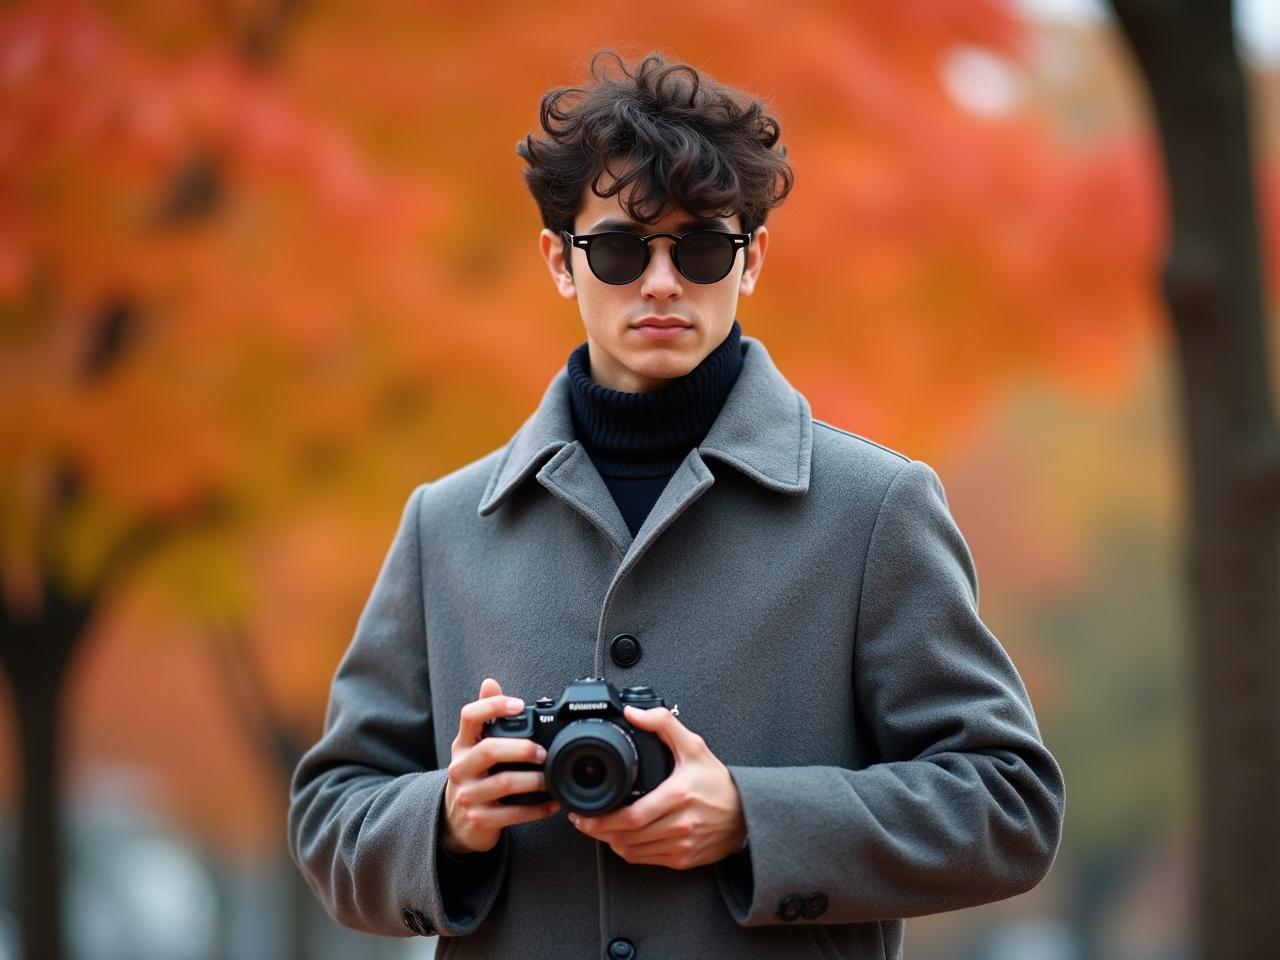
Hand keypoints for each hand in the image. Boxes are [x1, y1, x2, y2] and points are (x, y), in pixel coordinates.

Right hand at [441, 678, 559, 854]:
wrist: (456, 821)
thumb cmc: (474, 774)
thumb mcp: (474, 745)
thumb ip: (485, 715)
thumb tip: (489, 682)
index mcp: (462, 744)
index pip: (469, 716)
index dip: (493, 706)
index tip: (519, 705)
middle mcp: (461, 768)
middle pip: (489, 750)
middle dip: (522, 748)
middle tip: (543, 752)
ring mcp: (468, 795)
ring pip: (504, 783)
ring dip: (534, 780)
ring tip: (551, 777)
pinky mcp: (479, 819)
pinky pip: (512, 814)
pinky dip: (536, 809)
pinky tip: (551, 803)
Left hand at [567, 705, 745, 869]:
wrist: (747, 814)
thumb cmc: (719, 783)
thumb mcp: (694, 747)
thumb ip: (663, 724)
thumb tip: (634, 714)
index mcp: (678, 796)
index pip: (632, 817)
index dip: (602, 820)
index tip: (585, 815)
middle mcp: (679, 824)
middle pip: (627, 837)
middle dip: (599, 831)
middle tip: (584, 822)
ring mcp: (681, 845)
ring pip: (633, 852)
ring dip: (612, 842)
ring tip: (600, 829)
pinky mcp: (683, 859)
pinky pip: (646, 860)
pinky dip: (629, 852)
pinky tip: (623, 839)